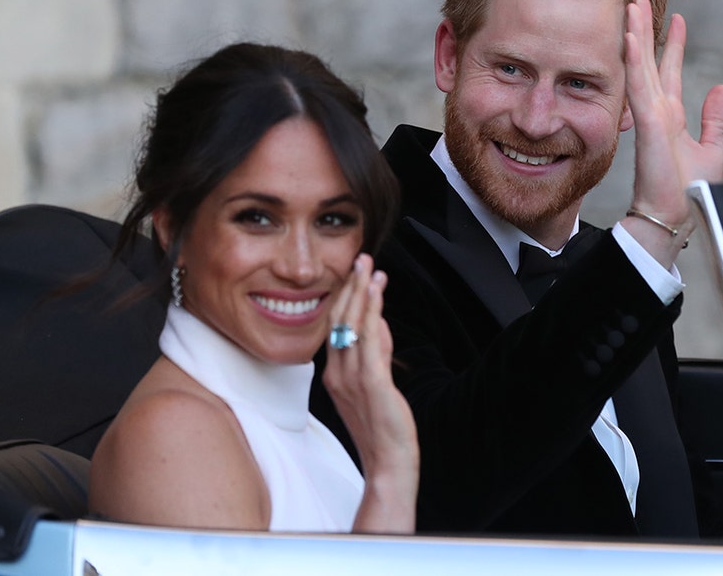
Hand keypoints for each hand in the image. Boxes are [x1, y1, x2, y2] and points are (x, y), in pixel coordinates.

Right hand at [323, 253, 418, 532]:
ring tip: (369, 266)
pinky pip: (369, 340)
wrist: (388, 463)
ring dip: (362, 292)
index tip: (355, 274)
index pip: (336, 327)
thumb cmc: (382, 427)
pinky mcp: (371, 383)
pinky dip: (372, 312)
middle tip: (361, 258)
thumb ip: (376, 353)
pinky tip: (377, 293)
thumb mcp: (375, 384)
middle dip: (351, 287)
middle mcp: (337, 373)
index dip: (345, 298)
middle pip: (340, 320)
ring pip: (352, 325)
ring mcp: (352, 378)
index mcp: (334, 374)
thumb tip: (380, 323)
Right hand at [623, 0, 722, 264]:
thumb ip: (714, 119)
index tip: (676, 19)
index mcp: (670, 117)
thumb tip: (721, 90)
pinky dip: (634, 61)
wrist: (675, 216)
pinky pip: (639, 86)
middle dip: (645, 29)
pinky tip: (630, 38)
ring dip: (635, 35)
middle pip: (649, 61)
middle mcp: (657, 112)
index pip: (669, 71)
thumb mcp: (710, 148)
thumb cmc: (688, 192)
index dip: (672, 44)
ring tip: (632, 5)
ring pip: (640, 66)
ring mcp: (650, 116)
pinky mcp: (648, 124)